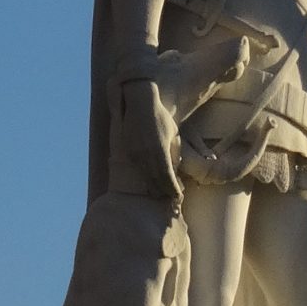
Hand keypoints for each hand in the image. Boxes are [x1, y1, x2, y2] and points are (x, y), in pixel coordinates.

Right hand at [118, 79, 181, 206]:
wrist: (139, 104)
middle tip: (170, 201)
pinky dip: (144, 177)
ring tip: (160, 195)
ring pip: (144, 177)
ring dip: (153, 187)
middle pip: (155, 181)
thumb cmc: (161, 118)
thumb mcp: (173, 135)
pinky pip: (137, 169)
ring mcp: (134, 154)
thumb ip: (174, 154)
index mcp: (159, 151)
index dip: (173, 189)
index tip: (179, 196)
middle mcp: (145, 155)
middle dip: (163, 192)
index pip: (167, 178)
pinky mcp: (127, 151)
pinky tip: (149, 182)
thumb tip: (176, 171)